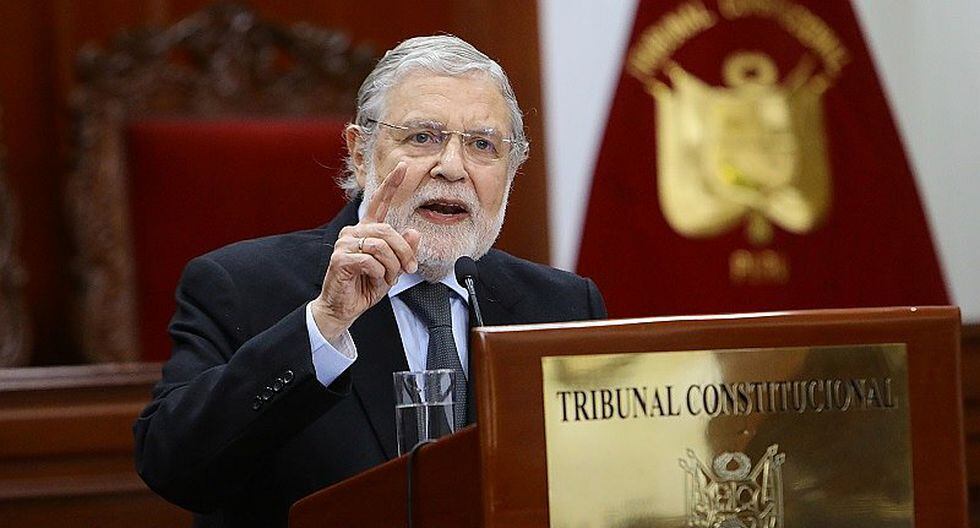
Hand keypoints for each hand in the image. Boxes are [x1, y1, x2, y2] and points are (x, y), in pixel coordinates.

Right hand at [311, 162, 420, 339]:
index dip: (392, 183)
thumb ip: (404, 250)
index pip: (379, 201)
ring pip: (381, 246)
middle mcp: (354, 232)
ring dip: (391, 267)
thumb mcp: (393, 268)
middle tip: (409, 269)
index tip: (404, 166)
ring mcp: (345, 243)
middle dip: (404, 252)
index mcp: (367, 230)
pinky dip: (379, 274)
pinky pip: (370, 261)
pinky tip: (373, 280)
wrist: (344, 308)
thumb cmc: (365, 286)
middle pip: (388, 231)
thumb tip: (413, 231)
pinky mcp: (340, 258)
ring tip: (387, 278)